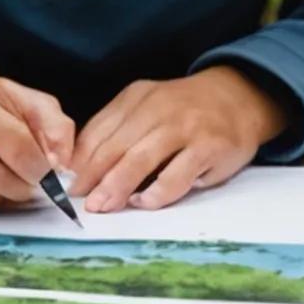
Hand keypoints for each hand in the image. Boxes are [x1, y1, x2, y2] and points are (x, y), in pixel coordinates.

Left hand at [67, 66, 288, 213]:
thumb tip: (81, 169)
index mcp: (136, 98)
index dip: (79, 159)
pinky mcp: (210, 146)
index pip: (99, 130)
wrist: (240, 97)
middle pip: (116, 145)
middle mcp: (159, 108)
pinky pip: (178, 174)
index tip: (63, 182)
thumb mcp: (148, 107)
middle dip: (92, 175)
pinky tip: (145, 202)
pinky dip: (158, 192)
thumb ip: (118, 131)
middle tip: (77, 200)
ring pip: (142, 158)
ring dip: (118, 185)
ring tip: (102, 206)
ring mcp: (186, 126)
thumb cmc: (185, 111)